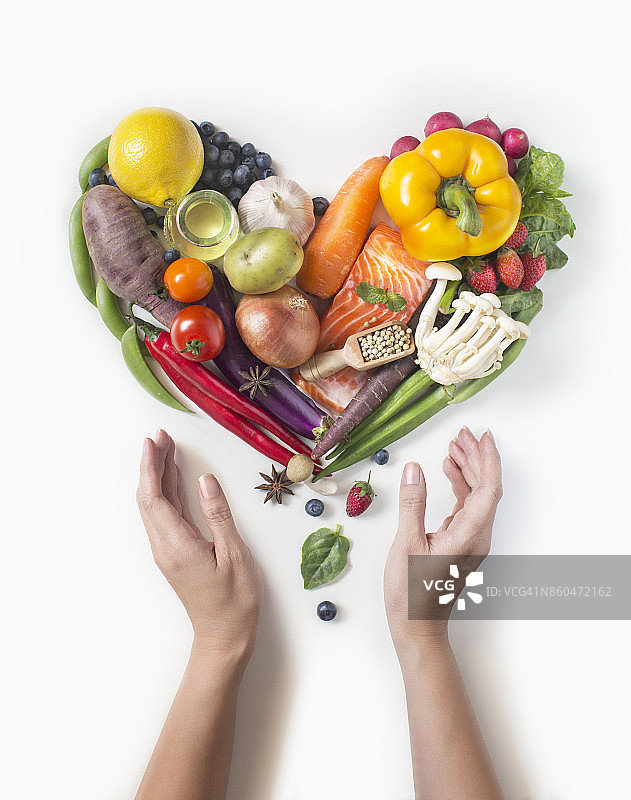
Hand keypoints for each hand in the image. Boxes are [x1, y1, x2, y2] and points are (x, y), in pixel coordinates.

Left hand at [136, 429, 263, 667]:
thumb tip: (206, 481)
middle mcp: (165, 547)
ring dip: (159, 476)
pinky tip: (176, 479)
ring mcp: (169, 551)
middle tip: (160, 436)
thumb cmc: (234, 602)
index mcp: (176, 545)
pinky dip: (169, 492)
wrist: (225, 637)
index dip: (150, 467)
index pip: (154, 498)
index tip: (152, 442)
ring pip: (157, 506)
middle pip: (150, 498)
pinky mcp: (176, 553)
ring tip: (166, 449)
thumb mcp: (234, 555)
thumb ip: (218, 515)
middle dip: (152, 464)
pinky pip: (167, 515)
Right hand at [384, 427, 501, 654]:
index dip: (488, 460)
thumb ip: (412, 504)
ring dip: (467, 470)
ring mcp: (471, 540)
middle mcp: (478, 536)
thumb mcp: (406, 544)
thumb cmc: (412, 592)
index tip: (483, 437)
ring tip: (453, 447)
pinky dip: (460, 486)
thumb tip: (414, 470)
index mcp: (470, 534)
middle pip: (486, 488)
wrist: (417, 626)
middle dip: (476, 458)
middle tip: (462, 434)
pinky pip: (467, 507)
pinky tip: (446, 474)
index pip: (488, 488)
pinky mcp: (461, 543)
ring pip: (477, 496)